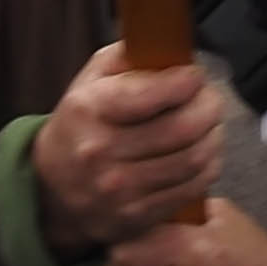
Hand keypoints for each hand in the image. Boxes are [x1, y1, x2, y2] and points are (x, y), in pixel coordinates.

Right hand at [34, 44, 222, 255]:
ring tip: (209, 125)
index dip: (185, 81)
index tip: (194, 75)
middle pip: (182, 129)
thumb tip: (174, 48)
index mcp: (89, 110)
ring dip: (214, 137)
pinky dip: (207, 168)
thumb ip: (129, 57)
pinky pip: (190, 189)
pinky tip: (202, 154)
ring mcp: (120, 190)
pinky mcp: (137, 217)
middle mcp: (102, 152)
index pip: (150, 94)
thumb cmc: (81, 124)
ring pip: (193, 160)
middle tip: (210, 98)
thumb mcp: (90, 80)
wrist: (52, 189)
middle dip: (208, 107)